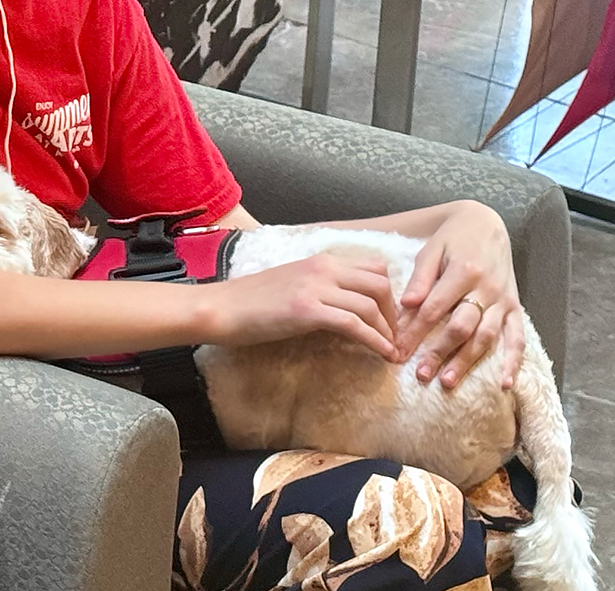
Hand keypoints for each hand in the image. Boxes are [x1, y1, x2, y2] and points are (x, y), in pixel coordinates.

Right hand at [200, 251, 400, 359]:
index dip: (389, 293)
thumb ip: (321, 288)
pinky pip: (353, 323)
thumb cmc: (251, 301)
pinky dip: (374, 340)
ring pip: (371, 303)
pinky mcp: (306, 310)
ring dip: (387, 331)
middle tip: (394, 337)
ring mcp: (314, 287)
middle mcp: (322, 267)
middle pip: (380, 283)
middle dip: (393, 313)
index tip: (389, 318)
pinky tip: (381, 354)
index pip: (374, 266)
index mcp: (321, 260)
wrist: (220, 308)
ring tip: (390, 351)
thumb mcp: (293, 284)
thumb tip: (347, 307)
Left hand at [395, 201, 523, 388]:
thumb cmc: (453, 239)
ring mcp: (503, 300)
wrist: (486, 225)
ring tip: (447, 382)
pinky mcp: (514, 307)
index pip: (434, 309)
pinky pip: (517, 337)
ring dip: (467, 361)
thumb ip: (420, 278)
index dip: (414, 332)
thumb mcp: (431, 250)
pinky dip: (513, 362)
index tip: (397, 351)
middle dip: (439, 352)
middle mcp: (487, 288)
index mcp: (464, 271)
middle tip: (420, 374)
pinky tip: (504, 384)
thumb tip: (406, 305)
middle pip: (461, 327)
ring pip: (486, 336)